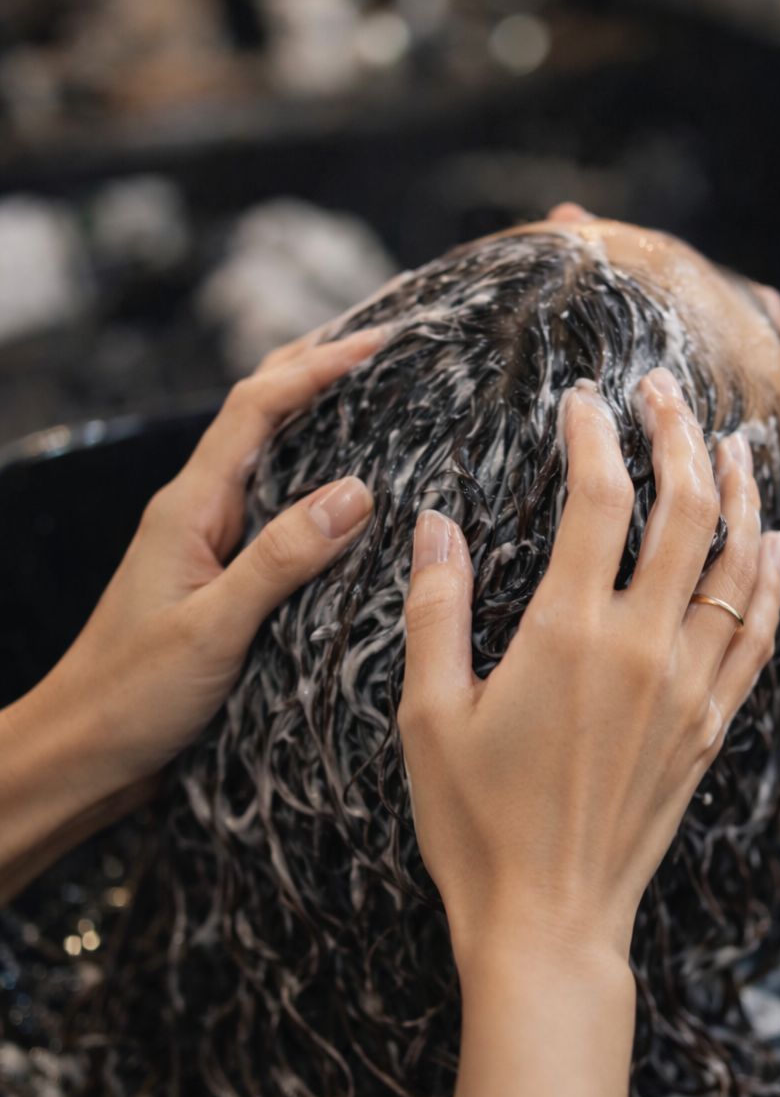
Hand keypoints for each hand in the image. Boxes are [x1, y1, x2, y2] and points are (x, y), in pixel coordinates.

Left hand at [33, 324, 387, 806]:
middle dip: (313, 371)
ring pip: (268, 462)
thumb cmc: (131, 696)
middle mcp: (197, 513)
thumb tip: (356, 493)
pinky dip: (313, 486)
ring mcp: (207, 544)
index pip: (255, 409)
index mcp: (188, 507)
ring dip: (315, 422)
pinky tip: (349, 499)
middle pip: (257, 416)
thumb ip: (280, 559)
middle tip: (380, 348)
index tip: (376, 344)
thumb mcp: (212, 628)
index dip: (315, 368)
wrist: (82, 753)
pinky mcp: (220, 580)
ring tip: (375, 399)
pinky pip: (274, 514)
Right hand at [398, 369, 779, 969]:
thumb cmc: (476, 826)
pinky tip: (770, 546)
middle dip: (680, 434)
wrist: (551, 921)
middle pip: (686, 510)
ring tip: (735, 442)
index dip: (595, 433)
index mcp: (567, 633)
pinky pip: (759, 635)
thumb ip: (436, 610)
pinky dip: (770, 580)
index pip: (597, 497)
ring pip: (738, 563)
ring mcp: (689, 687)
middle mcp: (642, 647)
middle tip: (666, 391)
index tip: (585, 398)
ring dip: (740, 492)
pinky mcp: (711, 726)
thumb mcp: (428, 717)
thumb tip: (433, 524)